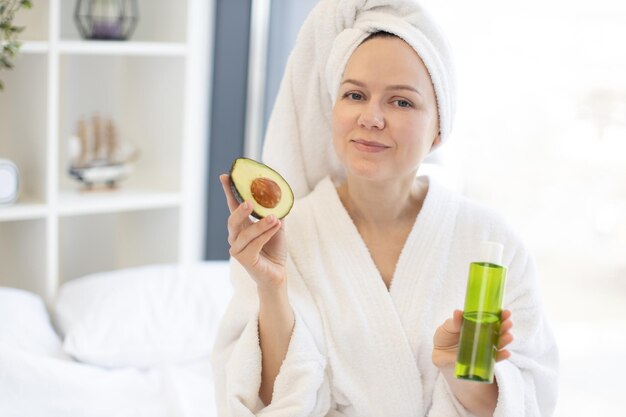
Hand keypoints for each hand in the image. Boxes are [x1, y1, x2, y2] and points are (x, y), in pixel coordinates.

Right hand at [220, 174, 286, 289]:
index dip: (229, 192)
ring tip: (274, 217)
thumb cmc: (274, 249)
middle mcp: (235, 237)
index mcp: (241, 226)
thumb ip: (275, 211)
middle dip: (240, 210)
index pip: (233, 206)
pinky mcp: (244, 260)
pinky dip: (266, 235)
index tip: (225, 176)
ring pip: (246, 233)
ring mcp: (237, 249)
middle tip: (250, 202)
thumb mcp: (277, 226)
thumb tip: (279, 192)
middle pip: (232, 220)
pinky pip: (255, 244)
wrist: (278, 274)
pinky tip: (276, 227)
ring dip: (261, 224)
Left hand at [432, 309, 513, 369]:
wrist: (440, 357)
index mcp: (476, 324)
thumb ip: (453, 322)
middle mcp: (483, 335)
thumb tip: (458, 312)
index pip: (491, 317)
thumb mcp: (446, 328)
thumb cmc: (444, 338)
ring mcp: (483, 347)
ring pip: (498, 343)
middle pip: (498, 330)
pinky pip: (494, 358)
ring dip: (505, 340)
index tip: (506, 312)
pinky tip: (506, 353)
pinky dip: (501, 356)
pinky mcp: (482, 360)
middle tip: (509, 323)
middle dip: (505, 326)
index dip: (500, 315)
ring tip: (509, 337)